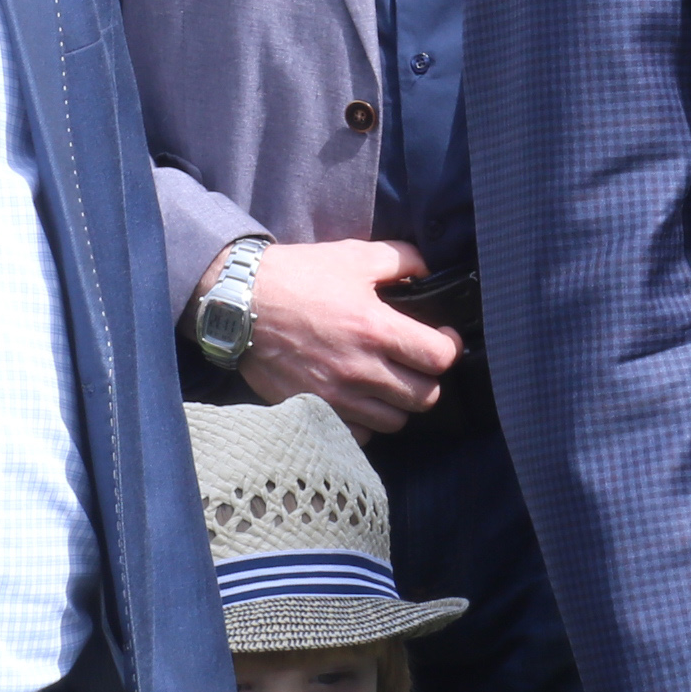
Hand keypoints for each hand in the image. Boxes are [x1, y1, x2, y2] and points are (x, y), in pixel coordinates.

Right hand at [239, 238, 458, 434]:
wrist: (241, 303)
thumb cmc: (299, 277)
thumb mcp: (354, 255)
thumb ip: (401, 260)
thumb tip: (429, 271)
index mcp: (376, 329)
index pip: (438, 358)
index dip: (449, 348)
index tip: (442, 339)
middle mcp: (360, 370)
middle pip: (423, 397)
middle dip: (428, 379)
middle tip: (417, 364)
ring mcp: (336, 396)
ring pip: (394, 422)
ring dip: (398, 403)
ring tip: (388, 381)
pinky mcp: (314, 411)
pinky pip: (358, 436)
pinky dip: (366, 423)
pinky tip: (360, 400)